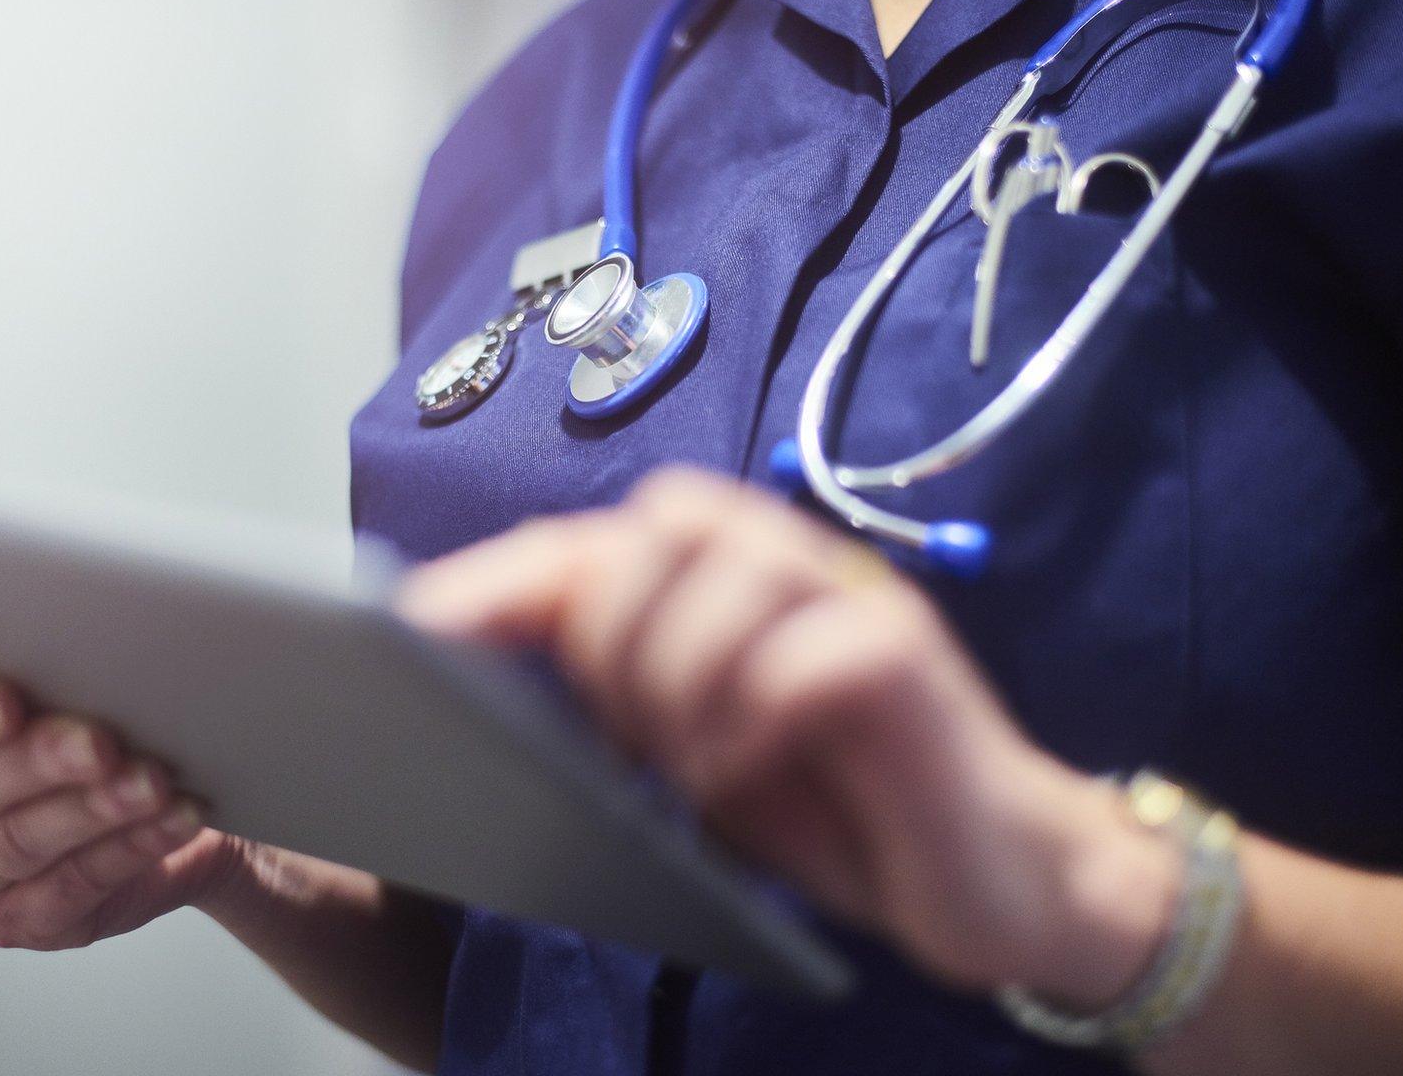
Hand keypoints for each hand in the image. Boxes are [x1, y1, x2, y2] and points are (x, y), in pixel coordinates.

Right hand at [0, 669, 247, 949]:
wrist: (154, 805)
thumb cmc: (87, 722)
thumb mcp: (56, 688)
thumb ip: (46, 668)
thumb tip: (89, 648)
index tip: (3, 702)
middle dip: (40, 762)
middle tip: (99, 743)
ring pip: (22, 842)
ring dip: (93, 810)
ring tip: (151, 782)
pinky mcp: (15, 921)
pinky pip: (75, 884)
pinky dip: (131, 847)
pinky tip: (172, 818)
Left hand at [396, 469, 1179, 1008]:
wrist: (995, 875)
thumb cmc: (834, 807)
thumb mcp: (698, 751)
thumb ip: (619, 698)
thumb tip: (485, 690)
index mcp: (723, 578)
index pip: (586, 545)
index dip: (494, 582)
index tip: (407, 631)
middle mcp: (787, 563)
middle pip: (650, 527)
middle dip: (609, 635)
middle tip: (632, 736)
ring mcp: (853, 599)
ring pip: (718, 565)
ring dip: (677, 677)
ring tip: (692, 764)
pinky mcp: (909, 658)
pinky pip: (807, 650)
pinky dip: (753, 717)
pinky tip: (744, 775)